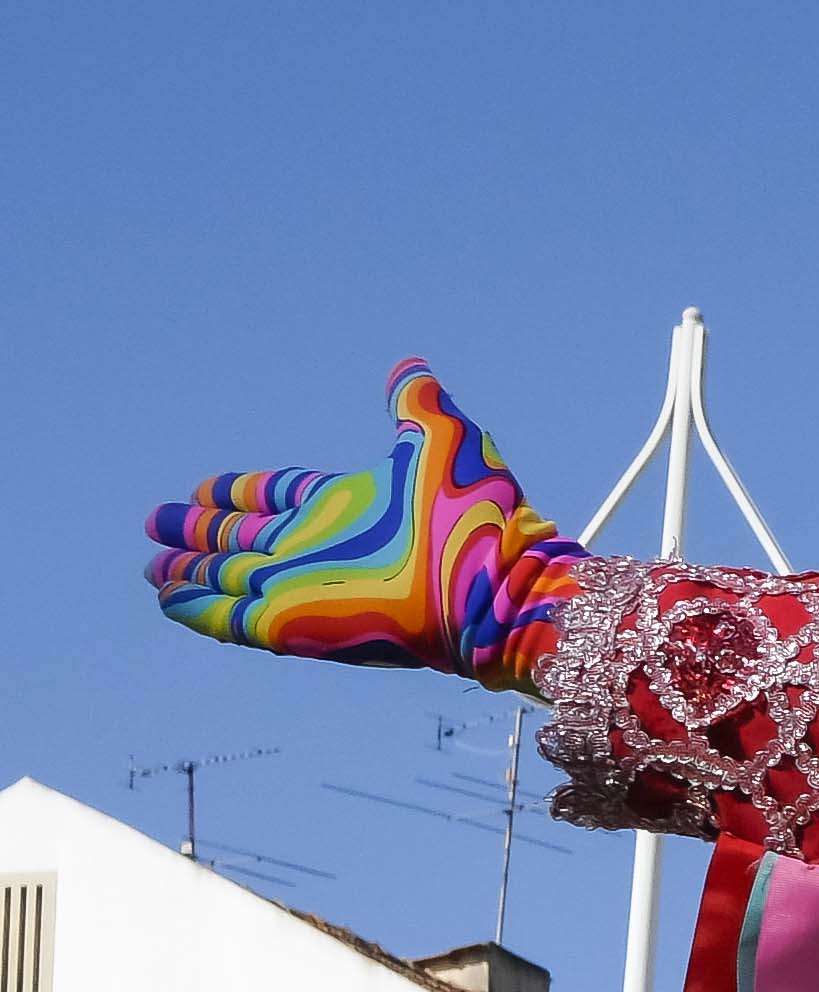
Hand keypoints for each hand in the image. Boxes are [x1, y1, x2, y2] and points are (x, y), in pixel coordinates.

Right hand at [146, 360, 586, 692]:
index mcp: (350, 507)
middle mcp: (322, 548)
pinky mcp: (293, 624)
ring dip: (190, 571)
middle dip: (202, 531)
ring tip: (152, 564)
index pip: (281, 498)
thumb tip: (410, 367)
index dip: (242, 492)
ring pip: (231, 578)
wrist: (493, 578)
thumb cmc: (474, 511)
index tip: (206, 486)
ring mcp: (305, 587)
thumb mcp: (441, 437)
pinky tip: (166, 599)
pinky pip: (231, 619)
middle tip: (158, 521)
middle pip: (246, 539)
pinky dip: (197, 608)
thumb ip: (415, 402)